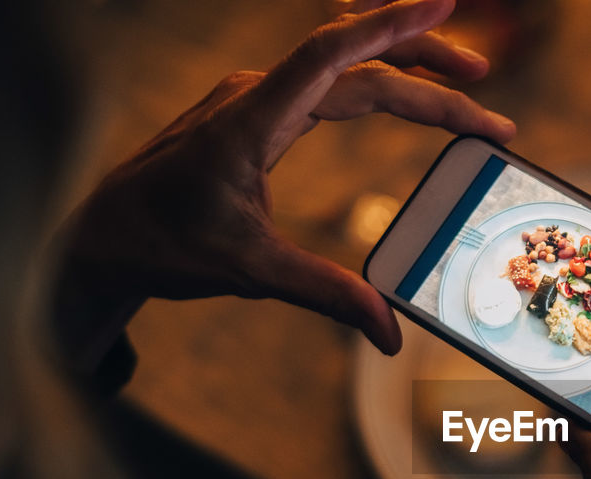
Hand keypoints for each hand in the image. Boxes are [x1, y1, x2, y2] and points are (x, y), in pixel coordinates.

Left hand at [56, 0, 514, 365]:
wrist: (105, 238)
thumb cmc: (164, 246)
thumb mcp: (251, 272)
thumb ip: (326, 294)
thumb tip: (389, 333)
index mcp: (252, 120)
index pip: (334, 54)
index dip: (392, 26)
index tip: (444, 3)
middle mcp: (256, 96)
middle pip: (357, 62)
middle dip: (428, 69)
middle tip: (485, 87)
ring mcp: (255, 101)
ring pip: (345, 72)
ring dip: (407, 74)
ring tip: (464, 91)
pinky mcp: (256, 115)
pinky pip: (326, 85)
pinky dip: (373, 84)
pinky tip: (398, 94)